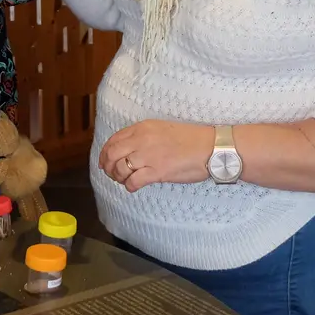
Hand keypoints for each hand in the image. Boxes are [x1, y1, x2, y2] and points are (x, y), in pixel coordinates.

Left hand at [98, 120, 214, 191]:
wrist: (211, 147)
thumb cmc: (191, 139)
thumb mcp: (163, 129)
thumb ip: (144, 137)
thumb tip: (129, 151)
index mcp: (143, 128)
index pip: (114, 139)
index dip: (105, 153)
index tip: (104, 161)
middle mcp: (142, 140)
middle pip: (112, 154)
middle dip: (108, 166)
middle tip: (111, 174)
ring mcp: (149, 155)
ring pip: (119, 169)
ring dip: (118, 177)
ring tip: (124, 180)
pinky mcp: (157, 171)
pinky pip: (133, 181)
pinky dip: (129, 186)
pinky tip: (133, 187)